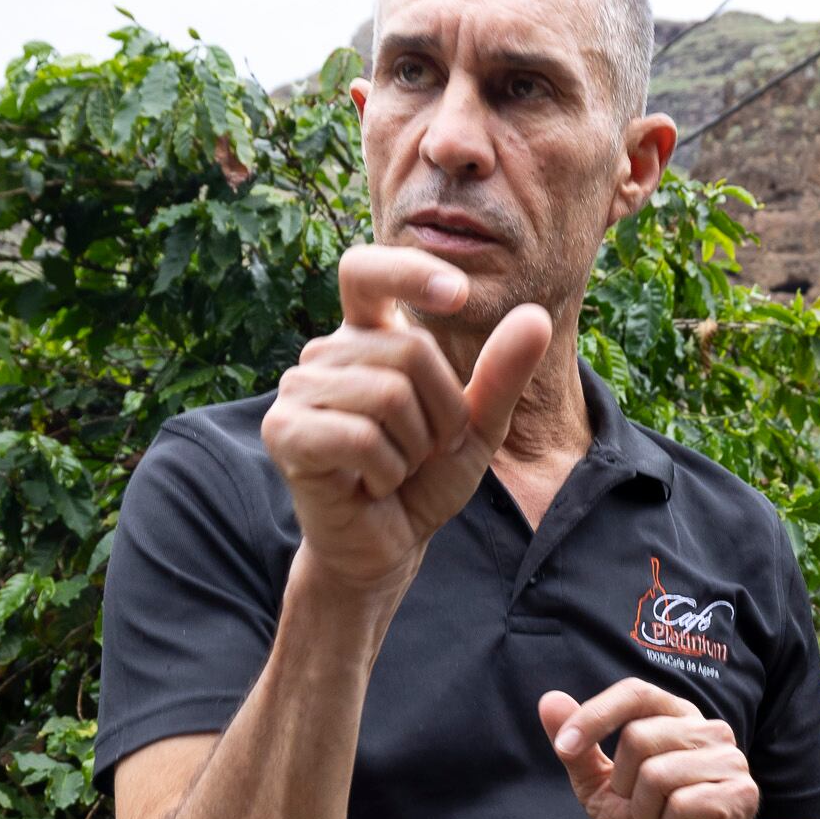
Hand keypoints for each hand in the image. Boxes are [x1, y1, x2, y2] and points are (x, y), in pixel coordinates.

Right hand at [262, 245, 550, 598]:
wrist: (387, 547)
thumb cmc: (425, 481)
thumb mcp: (477, 426)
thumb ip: (502, 373)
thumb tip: (535, 316)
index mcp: (364, 338)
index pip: (366, 272)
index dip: (408, 271)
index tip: (458, 295)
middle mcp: (324, 355)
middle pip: (408, 350)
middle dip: (441, 413)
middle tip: (423, 452)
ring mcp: (297, 390)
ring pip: (388, 393)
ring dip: (413, 448)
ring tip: (394, 470)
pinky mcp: (284, 432)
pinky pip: (360, 435)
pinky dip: (385, 471)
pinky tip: (370, 487)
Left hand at [539, 679, 760, 818]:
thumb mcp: (602, 789)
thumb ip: (579, 748)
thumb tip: (549, 700)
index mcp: (679, 718)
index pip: (635, 692)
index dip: (595, 715)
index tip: (564, 748)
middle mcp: (711, 731)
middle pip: (639, 737)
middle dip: (626, 786)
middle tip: (646, 810)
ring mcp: (732, 761)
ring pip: (658, 774)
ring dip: (649, 813)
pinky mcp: (742, 795)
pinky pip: (684, 805)